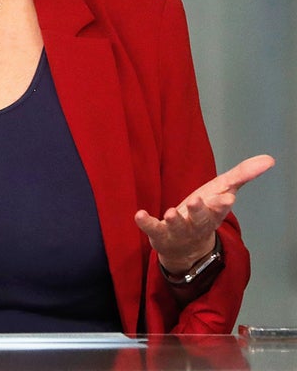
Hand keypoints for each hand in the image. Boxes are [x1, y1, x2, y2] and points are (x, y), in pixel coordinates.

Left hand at [134, 154, 274, 272]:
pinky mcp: (159, 233)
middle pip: (200, 218)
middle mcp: (197, 223)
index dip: (222, 203)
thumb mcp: (222, 191)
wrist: (187, 248)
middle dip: (200, 211)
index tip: (227, 197)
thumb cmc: (205, 213)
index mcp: (213, 212)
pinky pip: (152, 228)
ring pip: (178, 226)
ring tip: (172, 212)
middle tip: (197, 201)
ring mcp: (178, 230)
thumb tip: (269, 159)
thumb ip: (243, 175)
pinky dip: (146, 222)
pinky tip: (139, 214)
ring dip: (175, 219)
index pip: (220, 208)